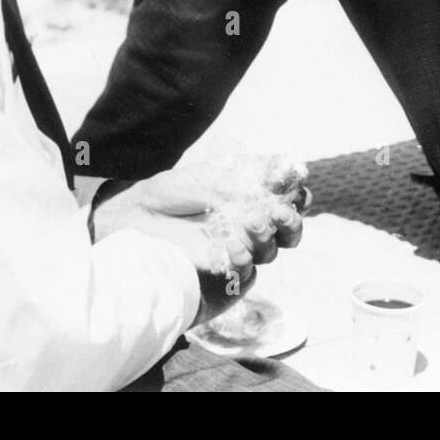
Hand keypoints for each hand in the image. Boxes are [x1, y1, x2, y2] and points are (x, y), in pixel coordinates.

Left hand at [90, 168, 304, 325]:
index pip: (294, 200)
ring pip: (271, 251)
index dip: (299, 195)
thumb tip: (286, 167)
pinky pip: (244, 271)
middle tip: (279, 212)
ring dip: (268, 237)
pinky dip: (243, 258)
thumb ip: (249, 178)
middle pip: (291, 231)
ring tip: (252, 223)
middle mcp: (254, 223)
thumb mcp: (213, 176)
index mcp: (257, 198)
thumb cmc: (177, 189)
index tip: (294, 185)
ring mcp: (240, 246)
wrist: (140, 213)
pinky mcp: (222, 266)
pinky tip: (234, 246)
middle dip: (291, 222)